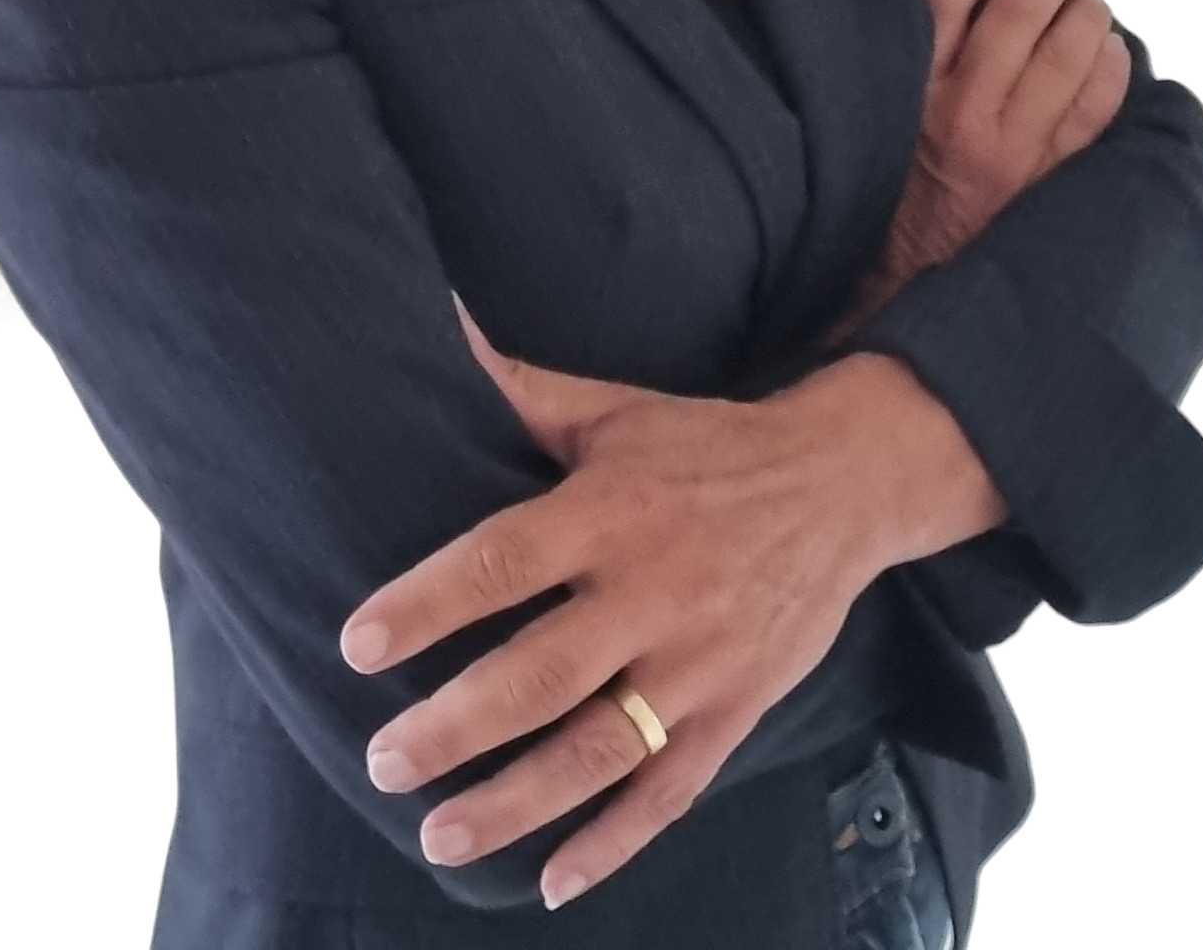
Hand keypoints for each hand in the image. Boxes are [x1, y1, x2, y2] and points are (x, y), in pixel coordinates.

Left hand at [342, 305, 985, 910]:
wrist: (843, 482)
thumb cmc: (704, 443)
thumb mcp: (615, 406)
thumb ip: (521, 386)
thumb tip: (439, 319)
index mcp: (610, 511)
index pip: (503, 562)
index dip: (428, 604)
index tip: (358, 644)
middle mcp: (652, 592)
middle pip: (541, 674)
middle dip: (455, 726)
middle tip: (382, 759)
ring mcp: (698, 663)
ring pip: (596, 750)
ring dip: (514, 802)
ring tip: (437, 833)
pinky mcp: (737, 712)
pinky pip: (668, 791)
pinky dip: (611, 843)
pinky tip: (550, 883)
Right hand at [839, 0, 1129, 329]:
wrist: (903, 291)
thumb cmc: (883, 195)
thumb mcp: (873, 120)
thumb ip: (904, 62)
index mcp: (907, 92)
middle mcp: (962, 115)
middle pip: (1019, 13)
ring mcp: (1014, 152)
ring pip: (1067, 54)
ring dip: (1086, 13)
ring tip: (1087, 0)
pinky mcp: (1049, 184)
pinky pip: (1096, 111)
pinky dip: (1110, 70)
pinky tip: (1108, 52)